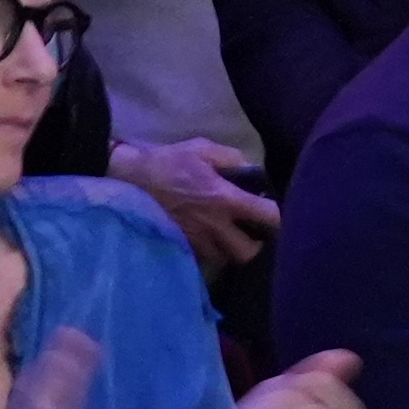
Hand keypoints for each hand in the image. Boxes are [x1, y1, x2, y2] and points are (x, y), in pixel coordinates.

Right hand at [107, 129, 274, 267]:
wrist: (128, 178)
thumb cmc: (168, 161)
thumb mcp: (203, 149)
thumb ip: (232, 159)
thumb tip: (250, 170)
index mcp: (225, 200)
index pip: (267, 217)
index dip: (279, 216)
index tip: (278, 212)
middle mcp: (214, 226)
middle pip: (247, 252)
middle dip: (255, 245)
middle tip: (252, 232)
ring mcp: (196, 240)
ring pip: (224, 259)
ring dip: (230, 250)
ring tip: (229, 236)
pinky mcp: (179, 246)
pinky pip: (202, 258)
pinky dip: (209, 252)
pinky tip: (207, 238)